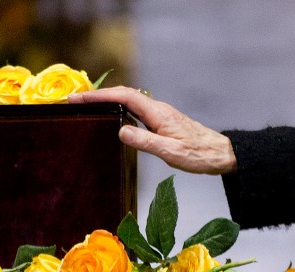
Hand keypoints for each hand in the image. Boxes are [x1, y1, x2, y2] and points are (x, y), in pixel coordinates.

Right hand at [67, 86, 236, 174]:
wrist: (220, 153)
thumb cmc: (198, 155)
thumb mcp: (169, 152)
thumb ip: (144, 141)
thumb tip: (120, 131)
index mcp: (157, 113)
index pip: (123, 97)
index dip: (99, 96)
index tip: (78, 98)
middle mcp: (157, 108)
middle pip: (123, 94)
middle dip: (97, 95)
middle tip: (74, 101)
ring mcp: (159, 113)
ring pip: (128, 99)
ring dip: (106, 100)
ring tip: (87, 106)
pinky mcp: (161, 120)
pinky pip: (134, 108)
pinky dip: (118, 107)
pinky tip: (112, 115)